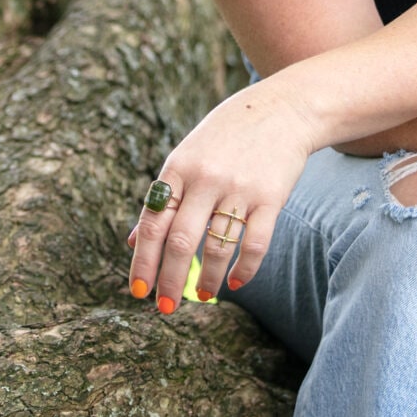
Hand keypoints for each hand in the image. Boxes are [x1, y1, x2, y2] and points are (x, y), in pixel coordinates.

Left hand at [127, 79, 316, 312]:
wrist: (283, 107)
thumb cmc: (227, 135)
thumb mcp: (187, 156)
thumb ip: (163, 196)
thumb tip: (133, 241)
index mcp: (178, 168)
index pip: (152, 222)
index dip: (143, 260)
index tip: (138, 290)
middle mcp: (206, 178)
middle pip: (181, 242)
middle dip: (169, 281)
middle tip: (165, 309)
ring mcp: (239, 188)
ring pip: (217, 247)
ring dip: (208, 280)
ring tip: (203, 296)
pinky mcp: (271, 197)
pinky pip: (255, 244)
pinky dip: (245, 270)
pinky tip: (236, 283)